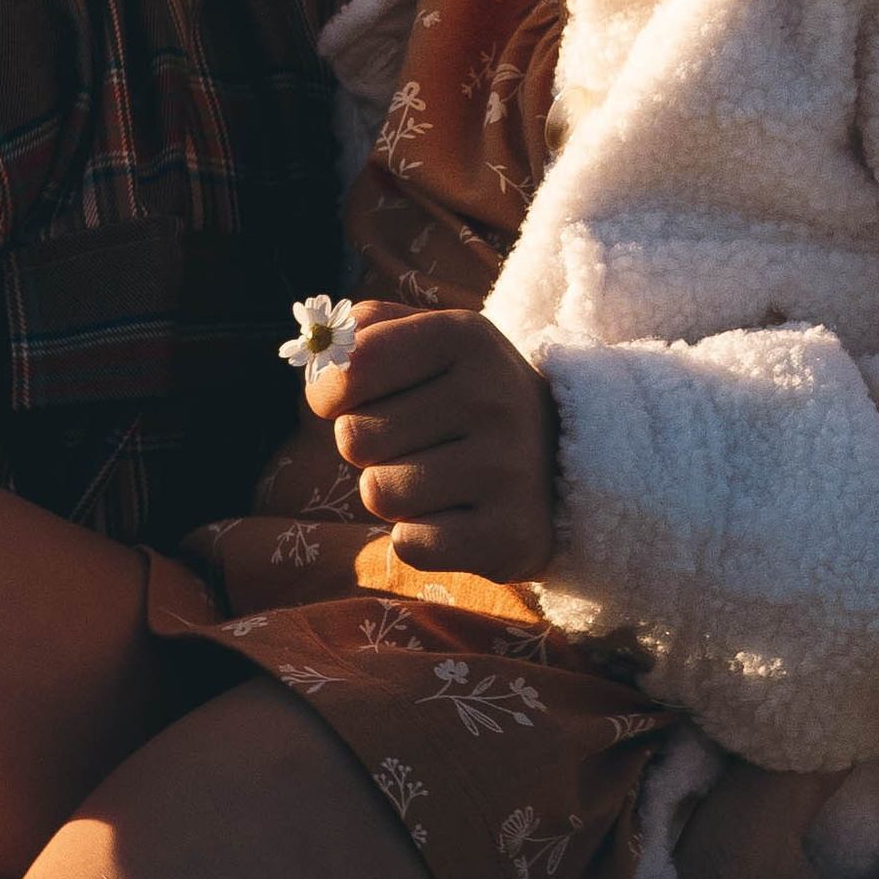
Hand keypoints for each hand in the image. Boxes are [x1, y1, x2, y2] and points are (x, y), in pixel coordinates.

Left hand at [304, 301, 557, 583]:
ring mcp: (508, 468)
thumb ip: (364, 332)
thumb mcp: (431, 341)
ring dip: (394, 494)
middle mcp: (493, 395)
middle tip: (420, 441)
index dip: (331, 393)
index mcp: (467, 335)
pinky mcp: (511, 534)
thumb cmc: (467, 396)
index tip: (355, 397)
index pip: (350, 370)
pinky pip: (409, 545)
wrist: (562, 463)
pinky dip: (420, 537)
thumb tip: (316, 352)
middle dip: (370, 447)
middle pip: (353, 438)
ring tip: (440, 478)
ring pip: (378, 493)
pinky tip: (459, 516)